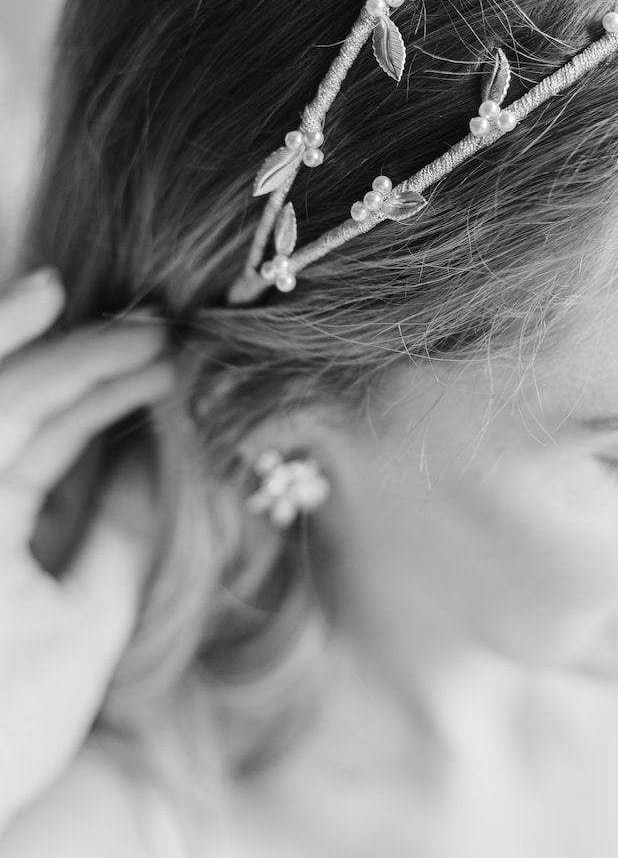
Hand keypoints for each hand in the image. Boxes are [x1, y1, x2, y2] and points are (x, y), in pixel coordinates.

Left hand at [0, 270, 173, 832]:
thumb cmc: (2, 727)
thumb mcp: (82, 629)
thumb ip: (123, 531)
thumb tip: (158, 452)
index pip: (23, 406)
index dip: (91, 360)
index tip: (159, 336)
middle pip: (15, 396)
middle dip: (87, 356)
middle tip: (161, 331)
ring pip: (9, 416)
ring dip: (72, 378)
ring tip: (140, 348)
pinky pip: (15, 458)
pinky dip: (54, 425)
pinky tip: (101, 401)